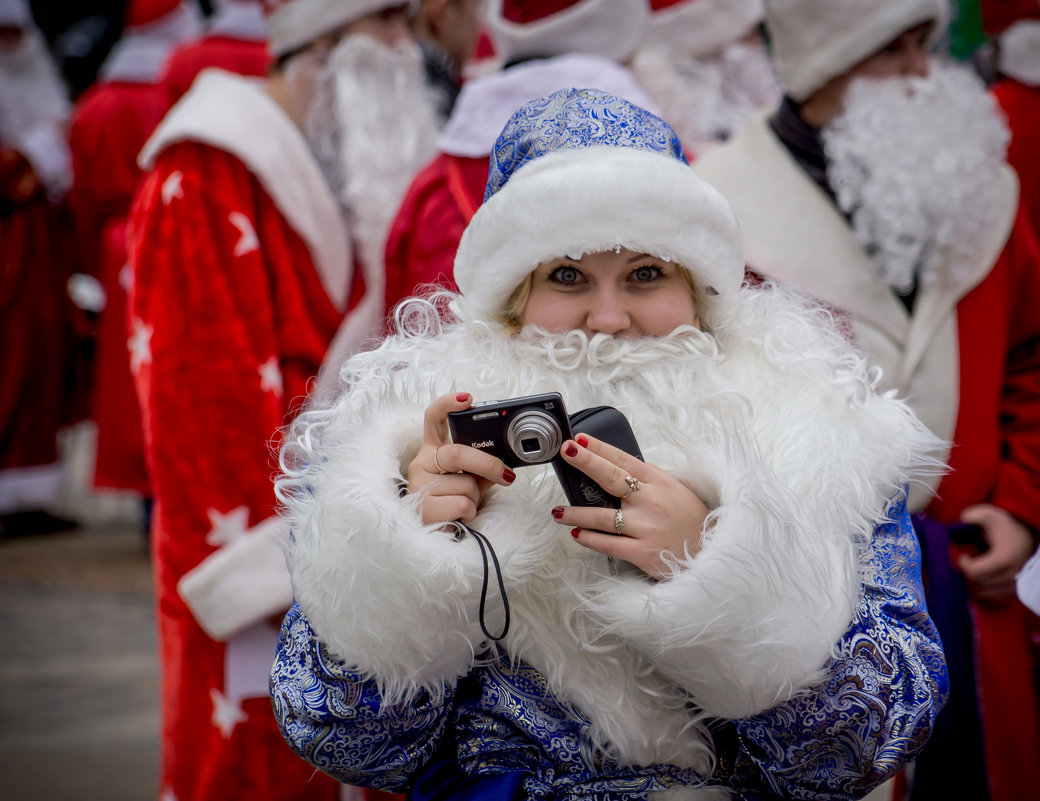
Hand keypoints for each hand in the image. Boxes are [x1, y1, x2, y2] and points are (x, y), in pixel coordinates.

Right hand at [406, 392, 515, 524]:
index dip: (448, 404)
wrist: (436, 532)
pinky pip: (461, 504)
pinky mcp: (422, 507)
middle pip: (456, 453)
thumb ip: (481, 467)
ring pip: (464, 484)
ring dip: (475, 498)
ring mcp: (419, 484)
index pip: (433, 419)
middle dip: (487, 464)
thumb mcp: (470, 479)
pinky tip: (459, 515)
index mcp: (433, 450)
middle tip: (507, 475)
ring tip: (464, 505)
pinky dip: (469, 512)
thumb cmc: (453, 501)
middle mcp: (421, 462)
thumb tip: (505, 464)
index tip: (467, 399)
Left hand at [551, 433, 709, 579]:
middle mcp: (651, 501)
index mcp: (659, 481)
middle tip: (566, 451)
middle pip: (611, 477)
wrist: (710, 553)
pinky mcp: (642, 552)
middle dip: (585, 462)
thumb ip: (646, 480)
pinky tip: (576, 534)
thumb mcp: (673, 490)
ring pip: (602, 516)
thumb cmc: (688, 518)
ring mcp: (646, 527)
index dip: (599, 448)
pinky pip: (608, 543)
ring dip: (575, 513)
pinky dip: (589, 538)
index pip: (623, 460)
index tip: (578, 439)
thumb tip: (614, 467)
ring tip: (557, 512)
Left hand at [956, 504, 1035, 600]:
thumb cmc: (1010, 529)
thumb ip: (975, 515)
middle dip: (965, 573)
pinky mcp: (1014, 593)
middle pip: (976, 585)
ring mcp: (1013, 587)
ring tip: (974, 569)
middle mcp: (1010, 576)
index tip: (964, 554)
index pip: (974, 572)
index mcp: (1004, 558)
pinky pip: (992, 600)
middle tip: (967, 562)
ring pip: (983, 594)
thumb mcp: (993, 516)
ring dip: (972, 583)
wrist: (1032, 542)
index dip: (963, 564)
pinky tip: (981, 579)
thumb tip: (961, 519)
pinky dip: (982, 591)